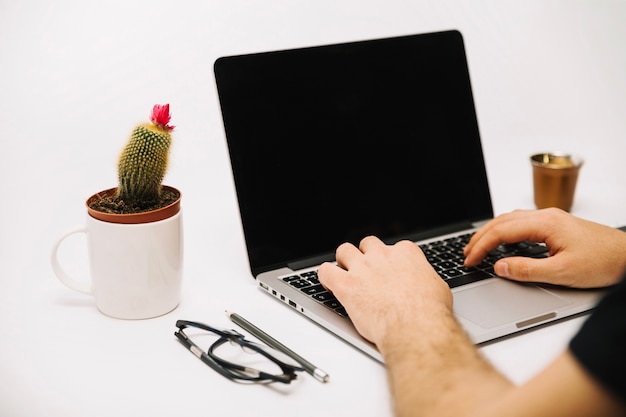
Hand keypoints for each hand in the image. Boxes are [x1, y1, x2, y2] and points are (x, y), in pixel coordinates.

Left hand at [318, 236, 450, 351]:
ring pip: (344, 250)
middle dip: (365, 255)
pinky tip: (328, 282)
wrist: (415, 327)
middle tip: (365, 270)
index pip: (393, 248)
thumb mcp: (437, 288)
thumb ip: (425, 280)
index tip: (388, 271)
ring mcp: (362, 268)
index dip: (389, 261)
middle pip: (367, 244)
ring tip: (343, 272)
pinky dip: (324, 276)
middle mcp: (382, 256)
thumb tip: (426, 285)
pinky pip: (325, 271)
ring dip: (343, 260)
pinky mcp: (346, 285)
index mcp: (405, 253)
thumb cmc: (429, 312)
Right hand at [464, 208, 625, 287]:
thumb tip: (499, 267)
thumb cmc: (604, 262)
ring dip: (491, 232)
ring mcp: (552, 218)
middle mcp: (546, 216)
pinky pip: (522, 222)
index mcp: (545, 224)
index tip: (470, 259)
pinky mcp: (557, 224)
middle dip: (480, 237)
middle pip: (502, 221)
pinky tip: (503, 241)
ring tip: (478, 247)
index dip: (481, 246)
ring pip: (511, 219)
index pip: (501, 231)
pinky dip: (505, 231)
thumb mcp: (563, 273)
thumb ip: (527, 270)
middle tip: (466, 253)